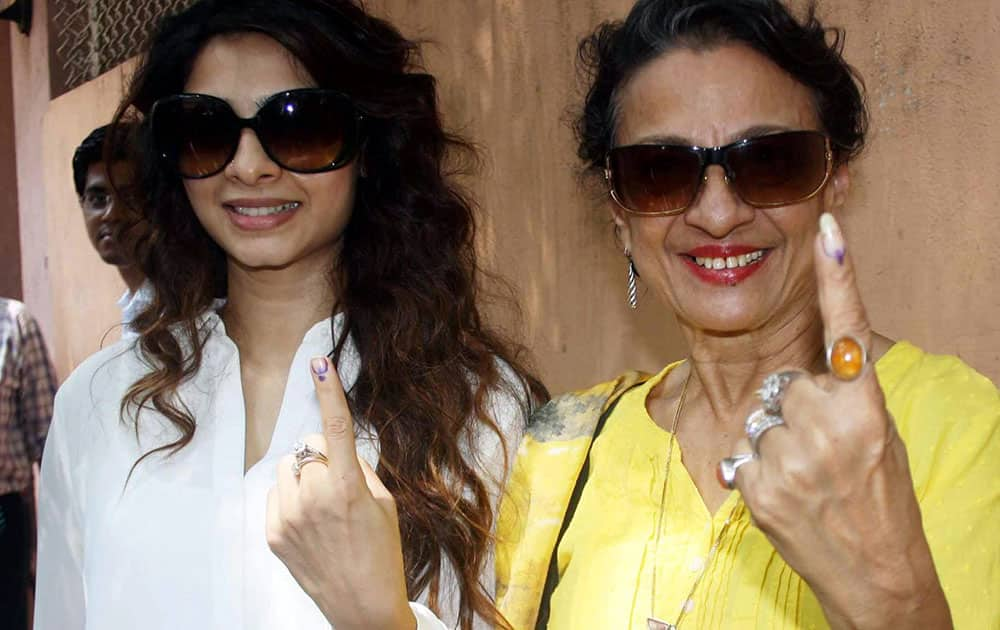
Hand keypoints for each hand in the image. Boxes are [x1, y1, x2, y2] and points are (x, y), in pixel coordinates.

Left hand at [266, 356, 415, 629]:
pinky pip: (276, 493)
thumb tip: (333, 446)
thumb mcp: (383, 504)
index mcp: (349, 487)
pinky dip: (291, 498)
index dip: (329, 392)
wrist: (362, 607)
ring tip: (322, 507)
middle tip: (341, 487)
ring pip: (289, 467)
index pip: (338, 428)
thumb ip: (357, 468)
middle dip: (324, 456)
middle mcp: (314, 498)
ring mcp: (289, 517)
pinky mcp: (273, 533)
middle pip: (310, 447)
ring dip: (303, 475)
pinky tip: (309, 523)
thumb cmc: (382, 552)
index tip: (320, 363)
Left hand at [731, 213, 950, 629]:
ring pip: (761, 421)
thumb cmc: (878, 497)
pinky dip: (757, 473)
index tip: (828, 229)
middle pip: (784, 386)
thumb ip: (844, 399)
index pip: (847, 330)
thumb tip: (805, 376)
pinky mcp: (759, 484)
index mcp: (866, 407)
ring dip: (775, 445)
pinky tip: (788, 497)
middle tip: (823, 454)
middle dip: (795, 413)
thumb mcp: (878, 438)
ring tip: (808, 480)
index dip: (837, 277)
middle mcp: (829, 424)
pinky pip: (744, 455)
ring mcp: (791, 455)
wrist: (876, 571)